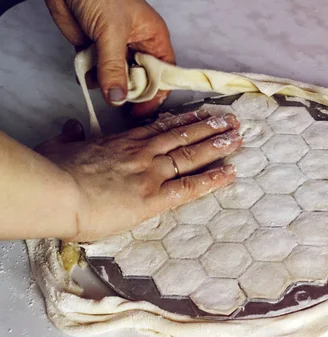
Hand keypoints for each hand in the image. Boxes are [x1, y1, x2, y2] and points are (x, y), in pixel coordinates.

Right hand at [36, 111, 241, 241]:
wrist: (56, 192)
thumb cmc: (54, 171)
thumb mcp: (60, 146)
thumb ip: (71, 136)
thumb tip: (71, 128)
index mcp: (121, 143)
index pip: (159, 128)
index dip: (183, 121)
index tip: (200, 114)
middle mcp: (142, 153)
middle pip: (182, 136)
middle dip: (209, 127)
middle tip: (231, 119)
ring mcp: (150, 173)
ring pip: (191, 154)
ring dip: (217, 144)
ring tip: (238, 137)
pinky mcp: (153, 197)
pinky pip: (189, 187)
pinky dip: (212, 179)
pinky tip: (230, 173)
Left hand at [45, 0, 174, 115]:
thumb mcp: (111, 32)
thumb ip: (113, 68)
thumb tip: (117, 98)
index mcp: (153, 38)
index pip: (163, 74)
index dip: (156, 94)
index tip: (142, 111)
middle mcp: (137, 46)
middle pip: (141, 80)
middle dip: (130, 92)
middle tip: (118, 100)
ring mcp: (115, 49)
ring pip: (117, 79)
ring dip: (107, 85)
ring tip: (98, 81)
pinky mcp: (94, 49)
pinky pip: (97, 73)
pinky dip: (90, 77)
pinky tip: (85, 73)